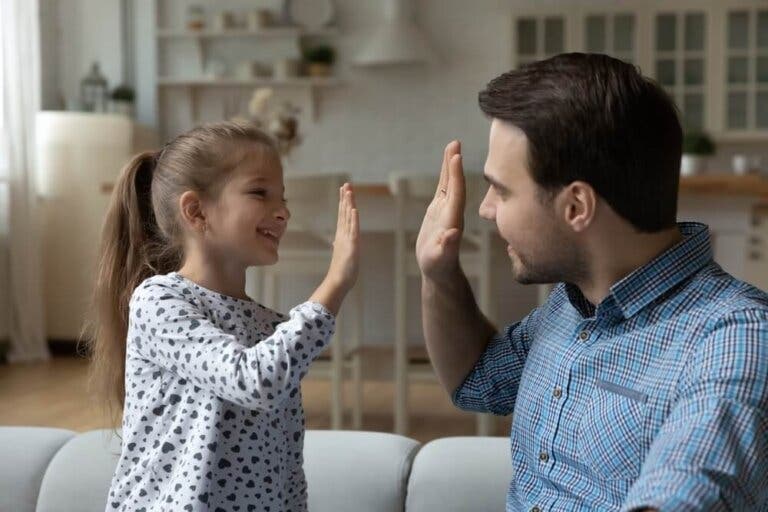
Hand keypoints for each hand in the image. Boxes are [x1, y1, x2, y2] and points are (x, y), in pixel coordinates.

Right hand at [325, 183, 358, 293]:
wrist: (338, 282)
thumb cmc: (341, 271)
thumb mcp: (342, 256)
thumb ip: (339, 247)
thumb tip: (335, 242)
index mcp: (342, 236)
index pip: (343, 216)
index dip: (344, 203)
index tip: (344, 191)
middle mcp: (343, 235)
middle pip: (344, 212)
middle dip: (345, 198)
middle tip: (346, 184)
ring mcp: (346, 239)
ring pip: (348, 217)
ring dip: (348, 203)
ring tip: (348, 190)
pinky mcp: (351, 245)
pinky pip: (353, 229)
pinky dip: (353, 218)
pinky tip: (353, 209)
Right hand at [416, 141, 465, 280]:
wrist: (440, 271)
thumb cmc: (439, 267)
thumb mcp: (441, 258)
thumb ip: (447, 246)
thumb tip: (453, 233)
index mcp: (452, 219)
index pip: (456, 193)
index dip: (456, 175)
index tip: (456, 156)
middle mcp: (452, 211)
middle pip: (454, 182)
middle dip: (454, 163)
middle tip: (455, 142)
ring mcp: (446, 210)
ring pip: (449, 182)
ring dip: (450, 164)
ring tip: (452, 146)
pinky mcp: (440, 211)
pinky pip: (444, 188)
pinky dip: (445, 174)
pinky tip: (447, 164)